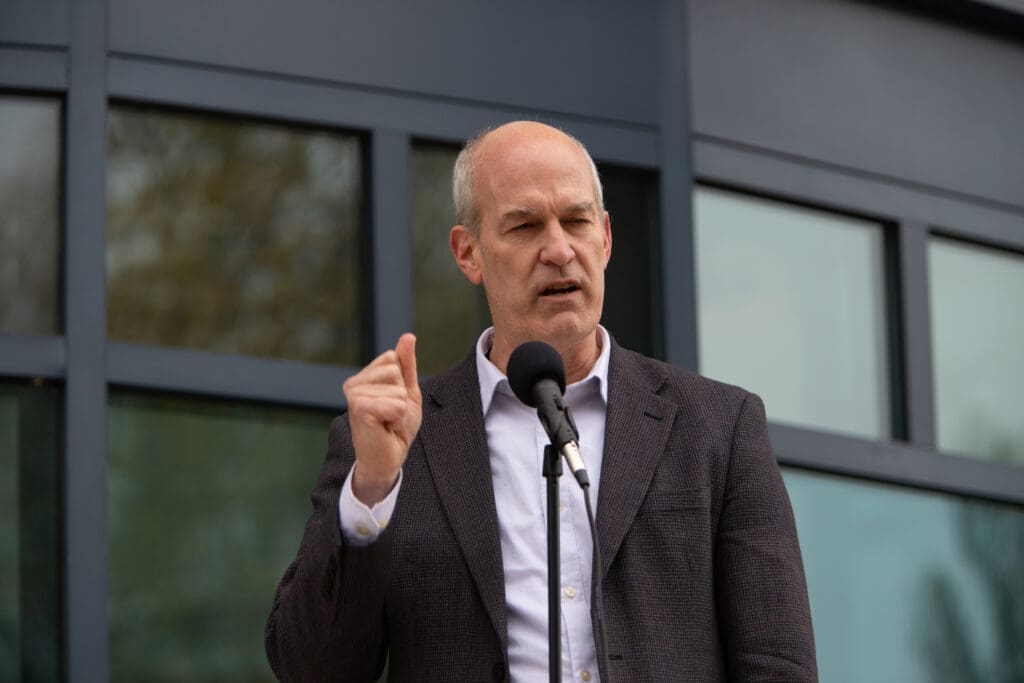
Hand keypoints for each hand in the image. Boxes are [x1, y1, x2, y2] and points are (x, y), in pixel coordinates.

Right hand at [343, 333, 421, 505]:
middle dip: (401, 395)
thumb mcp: (407, 392)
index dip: (402, 382)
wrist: (388, 459)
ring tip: (387, 422)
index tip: (393, 402)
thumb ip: (407, 365)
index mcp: (363, 376)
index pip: (393, 358)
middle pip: (394, 370)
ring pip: (396, 388)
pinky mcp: (359, 409)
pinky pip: (394, 403)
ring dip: (400, 409)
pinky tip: (385, 427)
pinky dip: (397, 417)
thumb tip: (408, 336)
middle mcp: (353, 383)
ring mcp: (354, 395)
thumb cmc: (396, 427)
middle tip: (391, 415)